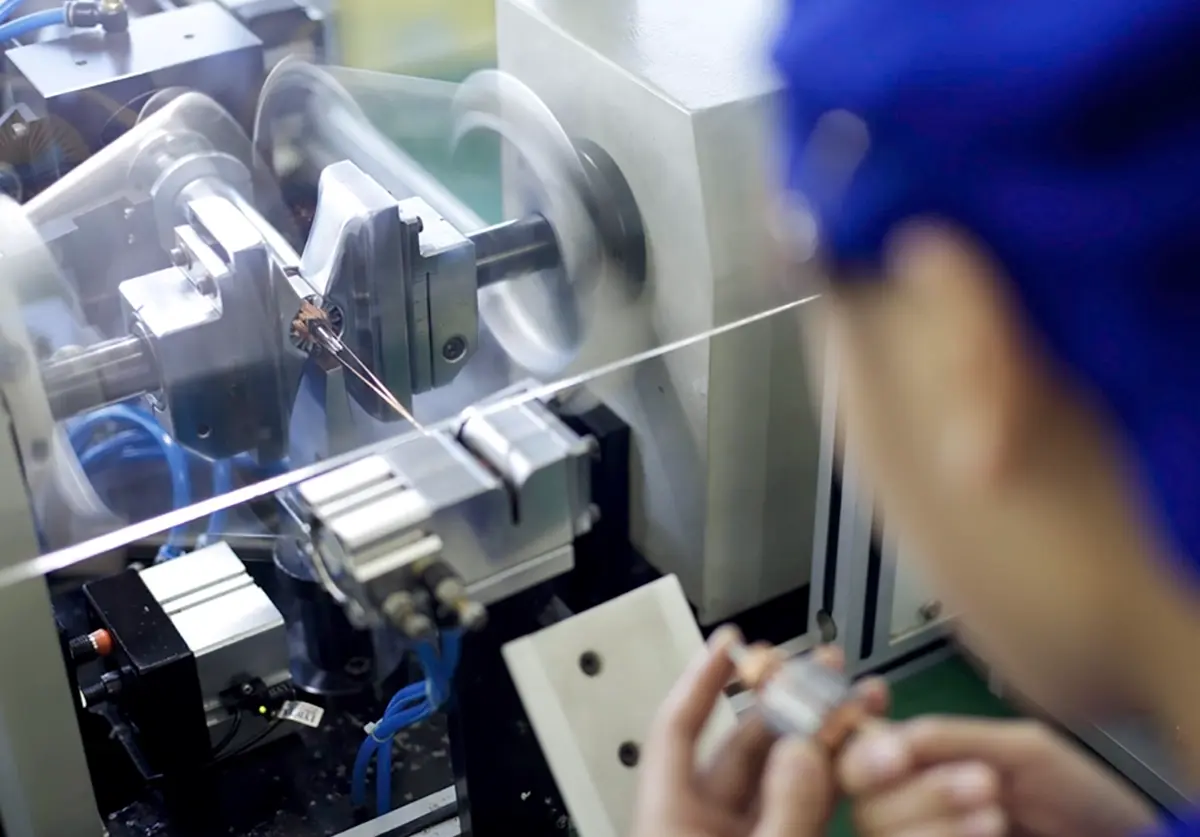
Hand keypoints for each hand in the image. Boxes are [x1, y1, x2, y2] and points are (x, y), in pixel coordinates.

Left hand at [629, 629, 835, 836]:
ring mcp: (740, 836)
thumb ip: (784, 809)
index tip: (730, 640)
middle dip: (784, 702)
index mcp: (670, 817)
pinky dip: (825, 779)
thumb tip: (805, 751)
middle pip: (740, 744)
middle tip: (822, 668)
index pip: (676, 729)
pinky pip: (798, 805)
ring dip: (815, 737)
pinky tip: (855, 750)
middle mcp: (703, 821)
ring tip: (853, 700)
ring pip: (778, 773)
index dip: (701, 679)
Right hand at [839, 716, 1157, 836]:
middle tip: (982, 780)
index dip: (858, 745)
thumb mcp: (1022, 750)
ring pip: (879, 833)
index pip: (861, 754)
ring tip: (994, 810)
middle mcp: (915, 810)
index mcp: (927, 767)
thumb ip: (951, 737)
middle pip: (864, 801)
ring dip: (932, 816)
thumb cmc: (1085, 802)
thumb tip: (885, 734)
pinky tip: (991, 835)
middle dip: (917, 788)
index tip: (891, 747)